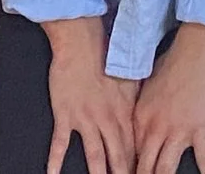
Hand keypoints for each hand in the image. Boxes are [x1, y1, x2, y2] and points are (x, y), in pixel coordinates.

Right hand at [42, 16, 137, 173]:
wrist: (82, 43)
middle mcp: (107, 120)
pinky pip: (60, 143)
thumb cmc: (106, 57)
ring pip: (95, 155)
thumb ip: (137, 103)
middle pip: (118, 157)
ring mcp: (85, 119)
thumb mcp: (130, 80)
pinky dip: (55, 161)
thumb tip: (149, 117)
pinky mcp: (65, 115)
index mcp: (124, 113)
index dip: (138, 166)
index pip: (134, 148)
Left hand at [131, 24, 204, 173]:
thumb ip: (141, 109)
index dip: (131, 168)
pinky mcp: (199, 130)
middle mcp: (156, 128)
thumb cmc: (172, 64)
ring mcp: (178, 131)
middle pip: (145, 165)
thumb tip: (138, 123)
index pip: (131, 152)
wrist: (195, 54)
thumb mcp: (146, 86)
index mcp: (141, 117)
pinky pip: (203, 159)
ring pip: (166, 168)